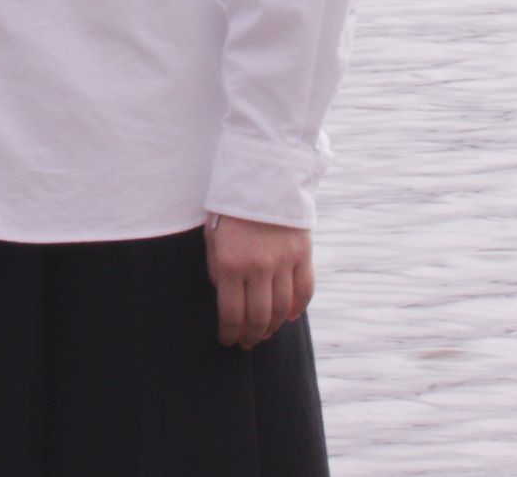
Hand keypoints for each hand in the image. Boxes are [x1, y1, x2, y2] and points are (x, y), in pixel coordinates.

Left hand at [204, 214, 312, 348]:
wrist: (263, 174)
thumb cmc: (230, 205)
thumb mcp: (212, 235)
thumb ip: (216, 268)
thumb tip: (224, 296)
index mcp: (230, 263)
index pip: (231, 313)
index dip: (229, 333)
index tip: (227, 341)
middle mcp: (258, 267)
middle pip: (258, 317)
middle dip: (250, 336)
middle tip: (246, 343)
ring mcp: (284, 262)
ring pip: (281, 309)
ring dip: (272, 327)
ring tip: (263, 333)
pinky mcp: (304, 254)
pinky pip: (304, 291)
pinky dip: (296, 309)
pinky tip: (287, 317)